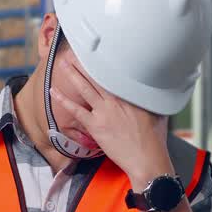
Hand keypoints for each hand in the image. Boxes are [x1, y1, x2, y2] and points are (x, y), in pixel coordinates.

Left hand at [49, 58, 173, 186]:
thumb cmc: (154, 139)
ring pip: (85, 88)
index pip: (115, 73)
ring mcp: (104, 112)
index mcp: (131, 94)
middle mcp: (116, 99)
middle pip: (97, 76)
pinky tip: (54, 92)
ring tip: (64, 63)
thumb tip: (151, 91)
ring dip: (73, 74)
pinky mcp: (95, 126)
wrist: (146, 159)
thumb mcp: (157, 111)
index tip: (98, 53)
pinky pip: (76, 110)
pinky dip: (64, 100)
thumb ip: (149, 99)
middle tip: (76, 51)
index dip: (104, 62)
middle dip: (85, 62)